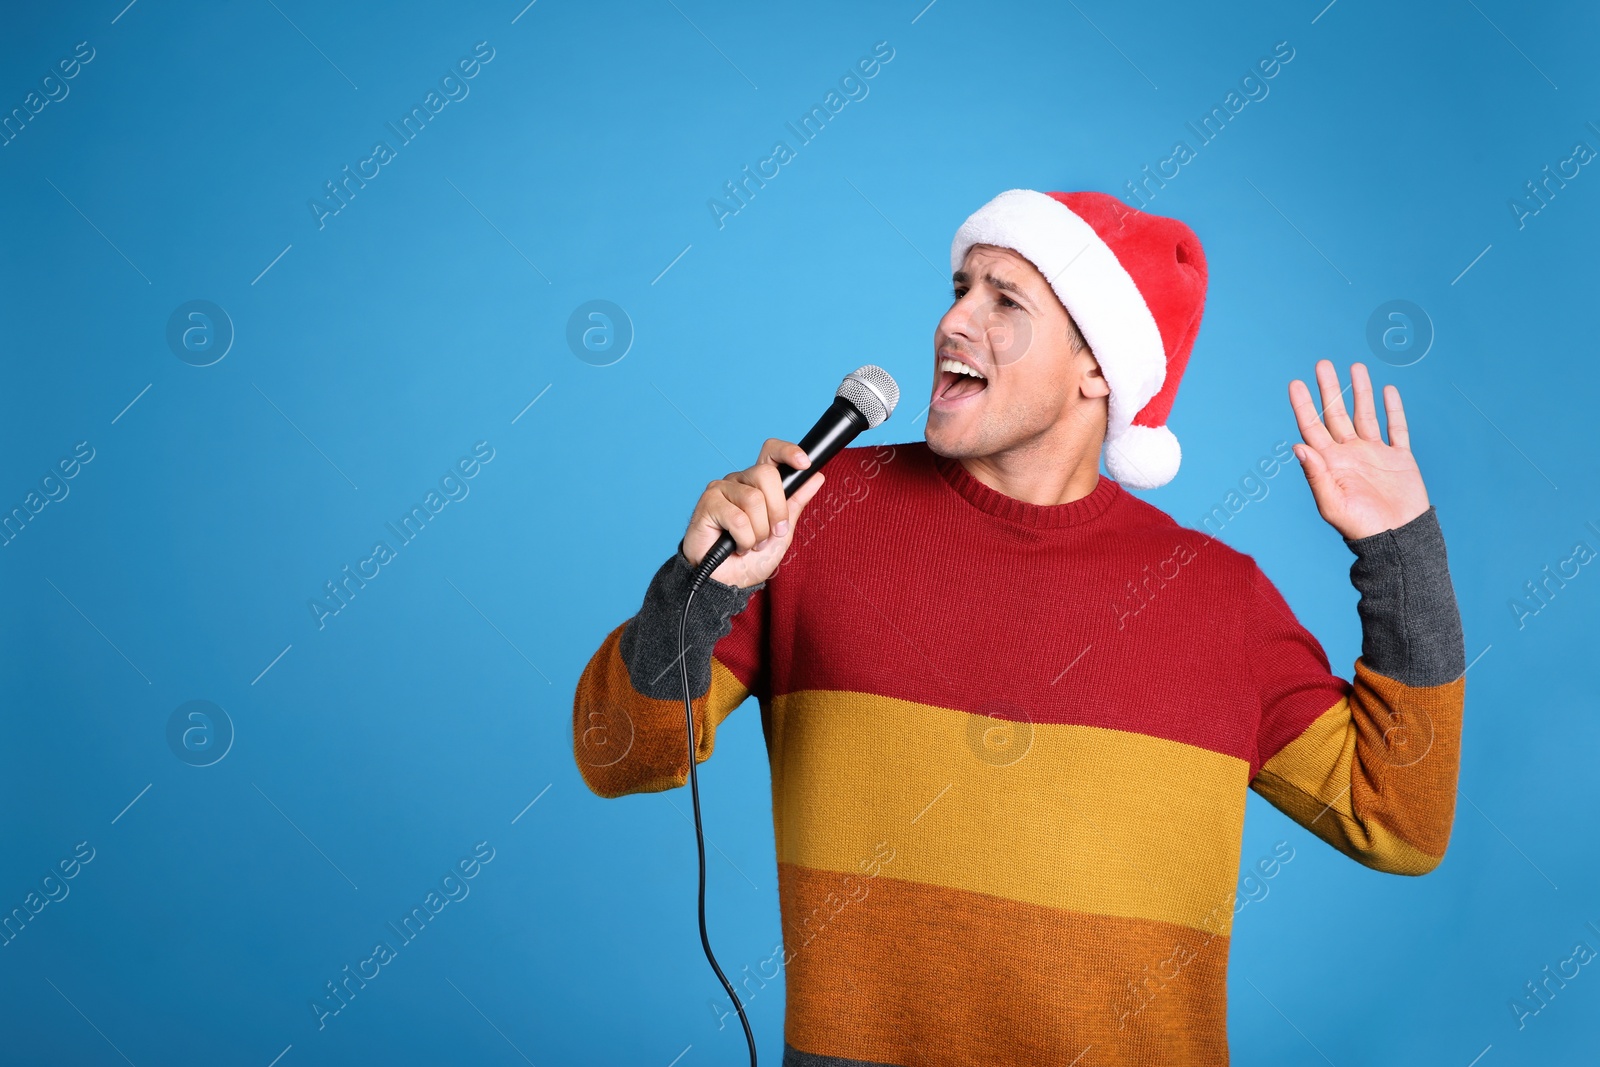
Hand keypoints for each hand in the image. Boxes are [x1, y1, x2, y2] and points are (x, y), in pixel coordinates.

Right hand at [683, 438, 826, 587]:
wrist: (729, 582)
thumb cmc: (751, 558)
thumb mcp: (783, 532)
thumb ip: (796, 503)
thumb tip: (817, 477)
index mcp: (757, 484)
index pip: (771, 453)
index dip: (788, 452)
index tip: (805, 464)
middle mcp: (739, 481)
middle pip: (767, 475)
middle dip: (777, 511)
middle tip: (773, 533)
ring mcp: (721, 490)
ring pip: (753, 500)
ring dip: (759, 532)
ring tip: (751, 544)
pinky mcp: (707, 504)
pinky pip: (737, 518)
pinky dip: (744, 540)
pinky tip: (737, 546)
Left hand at [1288, 360, 1428, 540]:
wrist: (1397, 539)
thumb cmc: (1360, 527)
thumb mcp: (1332, 503)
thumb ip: (1316, 475)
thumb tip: (1298, 446)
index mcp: (1330, 463)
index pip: (1312, 427)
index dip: (1303, 405)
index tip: (1295, 383)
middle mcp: (1350, 454)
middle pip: (1336, 414)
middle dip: (1330, 389)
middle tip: (1322, 364)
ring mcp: (1375, 454)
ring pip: (1365, 414)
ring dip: (1360, 392)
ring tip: (1355, 366)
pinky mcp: (1399, 458)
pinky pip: (1396, 428)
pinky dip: (1393, 409)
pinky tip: (1387, 390)